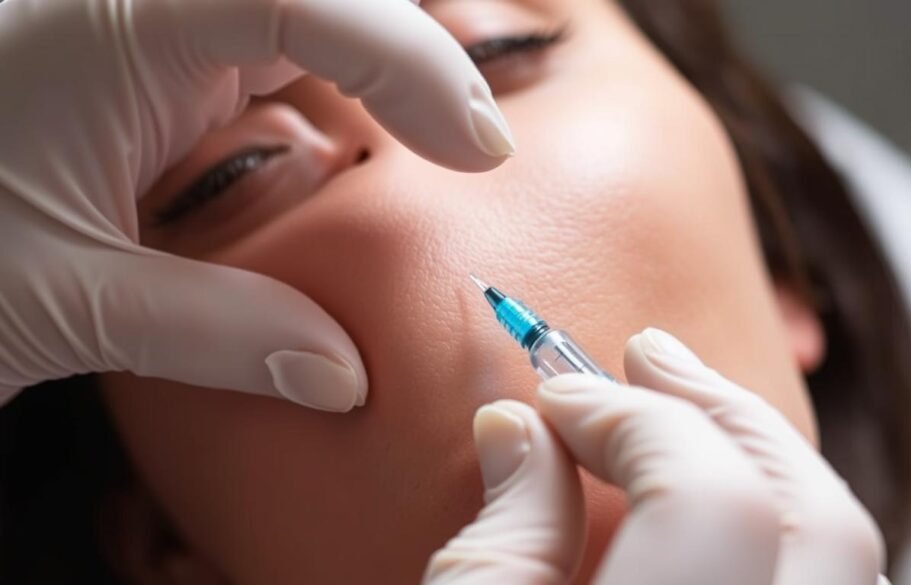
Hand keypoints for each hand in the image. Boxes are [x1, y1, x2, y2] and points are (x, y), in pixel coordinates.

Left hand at [0, 0, 513, 408]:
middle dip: (410, 53)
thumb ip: (219, 337)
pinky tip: (359, 142)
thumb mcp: (60, 301)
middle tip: (471, 144)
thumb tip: (345, 376)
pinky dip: (330, 94)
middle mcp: (140, 15)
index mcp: (112, 30)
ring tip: (441, 138)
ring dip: (378, 69)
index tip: (477, 147)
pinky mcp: (150, 71)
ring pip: (301, 20)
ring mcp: (148, 37)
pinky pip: (266, 57)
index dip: (410, 59)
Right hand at [425, 328, 890, 584]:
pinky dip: (782, 515)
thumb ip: (503, 535)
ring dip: (766, 454)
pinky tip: (720, 487)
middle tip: (648, 351)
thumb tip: (519, 428)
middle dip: (727, 410)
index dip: (625, 422)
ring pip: (846, 550)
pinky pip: (822, 581)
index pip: (707, 502)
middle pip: (822, 517)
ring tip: (690, 401)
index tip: (552, 397)